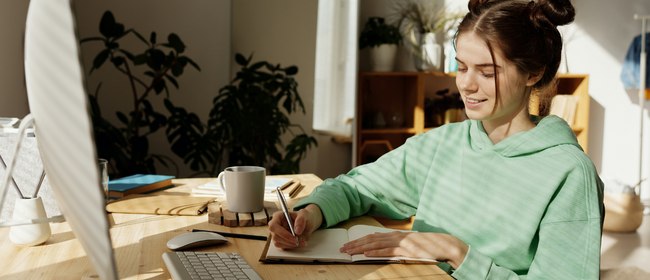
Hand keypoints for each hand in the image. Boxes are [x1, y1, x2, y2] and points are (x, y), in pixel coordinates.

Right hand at [268, 204, 322, 249]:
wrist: (307, 223)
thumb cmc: (303, 217)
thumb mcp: (305, 214)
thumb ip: (301, 220)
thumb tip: (297, 231)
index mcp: (278, 216)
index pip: (273, 226)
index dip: (282, 233)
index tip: (294, 237)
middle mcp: (275, 225)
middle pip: (275, 236)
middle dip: (288, 241)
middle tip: (298, 241)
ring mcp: (277, 234)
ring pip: (278, 243)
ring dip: (291, 245)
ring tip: (302, 242)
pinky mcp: (280, 241)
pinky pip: (283, 247)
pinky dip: (292, 246)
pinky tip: (299, 243)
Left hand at [339, 231, 468, 268]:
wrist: (442, 245)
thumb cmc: (425, 245)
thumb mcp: (406, 242)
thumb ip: (391, 239)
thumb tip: (376, 236)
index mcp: (394, 235)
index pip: (371, 237)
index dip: (358, 241)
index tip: (346, 244)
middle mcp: (395, 236)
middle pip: (370, 240)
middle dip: (355, 244)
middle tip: (342, 249)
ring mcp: (400, 242)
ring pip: (376, 244)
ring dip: (361, 248)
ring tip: (349, 251)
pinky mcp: (405, 250)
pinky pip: (387, 251)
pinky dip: (376, 252)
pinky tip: (366, 253)